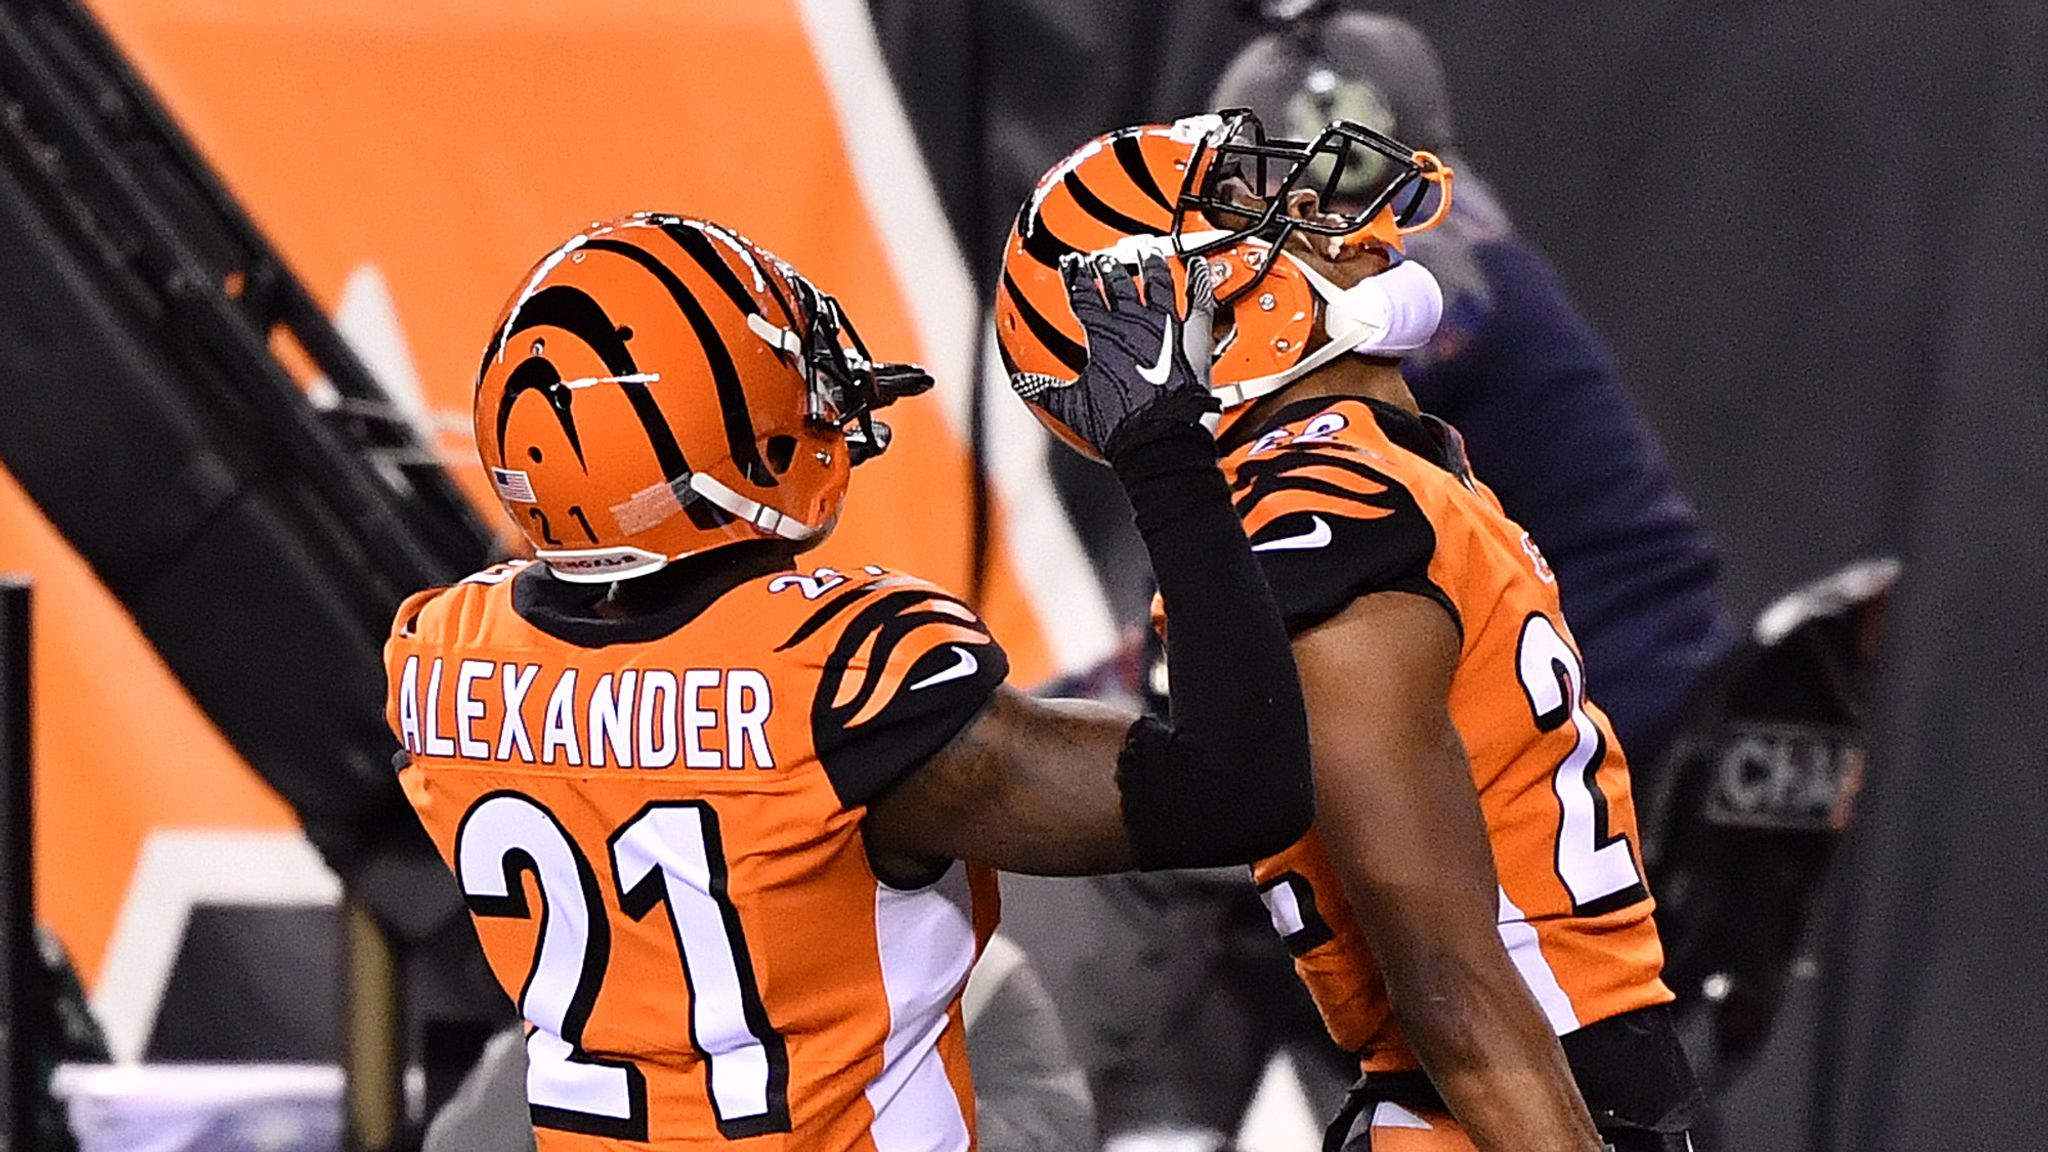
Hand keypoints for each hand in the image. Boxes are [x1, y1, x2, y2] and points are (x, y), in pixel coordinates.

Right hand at [1015, 249, 1217, 460]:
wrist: (1160, 437)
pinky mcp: (1192, 336)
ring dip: (1150, 265)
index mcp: (1102, 336)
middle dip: (1108, 268)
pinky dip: (1199, 279)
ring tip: (1147, 253)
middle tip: (1103, 258)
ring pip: (1157, 282)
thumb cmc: (1120, 427)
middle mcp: (1132, 323)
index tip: (1073, 264)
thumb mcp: (1074, 408)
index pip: (1083, 296)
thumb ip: (1046, 390)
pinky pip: (1199, 299)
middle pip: (1118, 284)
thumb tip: (1024, 384)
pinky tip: (1199, 265)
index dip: (1076, 278)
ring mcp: (1164, 326)